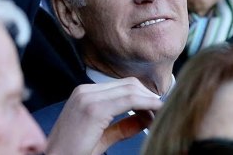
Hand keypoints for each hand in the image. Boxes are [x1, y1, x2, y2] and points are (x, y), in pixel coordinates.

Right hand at [45, 77, 161, 154]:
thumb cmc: (72, 151)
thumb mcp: (101, 137)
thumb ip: (122, 127)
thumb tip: (145, 119)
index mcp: (84, 93)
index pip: (123, 86)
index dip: (144, 96)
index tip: (156, 111)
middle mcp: (85, 91)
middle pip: (129, 84)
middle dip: (149, 97)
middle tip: (160, 114)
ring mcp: (88, 97)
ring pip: (131, 89)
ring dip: (149, 101)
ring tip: (158, 117)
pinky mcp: (94, 109)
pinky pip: (128, 100)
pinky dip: (146, 104)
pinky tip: (155, 113)